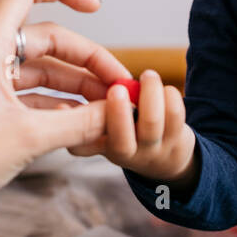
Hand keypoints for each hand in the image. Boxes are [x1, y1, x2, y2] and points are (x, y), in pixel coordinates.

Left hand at [0, 0, 131, 236]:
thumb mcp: (29, 140)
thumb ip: (81, 122)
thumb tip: (118, 112)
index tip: (95, 7)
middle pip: (45, 39)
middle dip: (85, 61)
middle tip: (119, 88)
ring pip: (37, 69)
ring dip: (73, 86)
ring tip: (107, 110)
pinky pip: (23, 91)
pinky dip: (53, 104)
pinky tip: (81, 123)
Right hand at [68, 68, 196, 191]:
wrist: (166, 161)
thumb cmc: (128, 134)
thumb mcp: (103, 130)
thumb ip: (89, 110)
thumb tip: (73, 83)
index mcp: (99, 145)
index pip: (79, 144)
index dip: (68, 125)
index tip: (60, 106)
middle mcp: (124, 152)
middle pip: (120, 140)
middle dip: (118, 113)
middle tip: (118, 89)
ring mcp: (152, 149)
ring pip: (152, 123)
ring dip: (151, 94)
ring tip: (148, 76)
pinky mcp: (176, 140)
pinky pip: (176, 116)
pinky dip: (171, 96)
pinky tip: (166, 89)